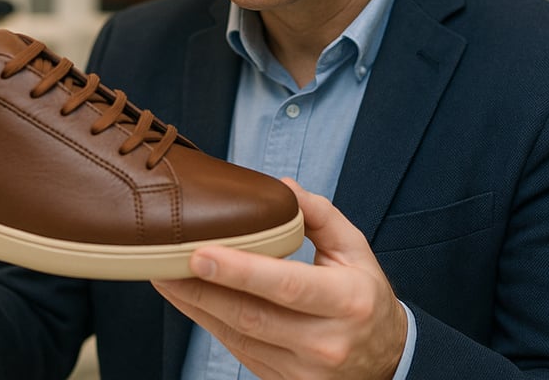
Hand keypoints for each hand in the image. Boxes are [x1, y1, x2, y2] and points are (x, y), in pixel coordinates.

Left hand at [151, 179, 405, 379]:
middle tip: (162, 259)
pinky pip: (237, 350)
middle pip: (250, 315)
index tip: (200, 253)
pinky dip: (210, 323)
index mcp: (347, 301)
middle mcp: (324, 341)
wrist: (386, 360)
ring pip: (236, 336)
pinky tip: (190, 299)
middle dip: (200, 288)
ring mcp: (303, 370)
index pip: (286, 285)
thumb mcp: (355, 249)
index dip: (240, 271)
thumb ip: (319, 214)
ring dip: (195, 306)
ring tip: (165, 276)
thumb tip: (282, 188)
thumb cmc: (364, 295)